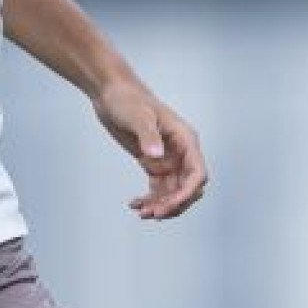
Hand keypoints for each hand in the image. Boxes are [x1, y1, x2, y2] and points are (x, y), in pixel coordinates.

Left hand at [92, 79, 207, 219]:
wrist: (110, 93)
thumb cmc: (127, 99)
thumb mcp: (138, 116)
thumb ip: (148, 135)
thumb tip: (156, 156)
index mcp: (185, 140)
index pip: (197, 173)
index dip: (188, 193)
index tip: (170, 205)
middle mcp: (180, 152)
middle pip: (188, 188)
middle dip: (174, 204)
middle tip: (153, 214)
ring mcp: (168, 159)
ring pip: (173, 192)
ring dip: (161, 205)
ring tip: (142, 213)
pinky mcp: (153, 163)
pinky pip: (158, 188)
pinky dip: (150, 199)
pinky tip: (135, 204)